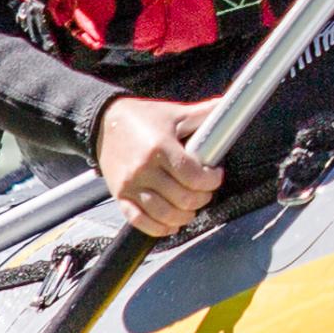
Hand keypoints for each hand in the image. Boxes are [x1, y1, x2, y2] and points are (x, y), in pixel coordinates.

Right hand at [94, 95, 222, 235]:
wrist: (104, 123)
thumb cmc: (143, 118)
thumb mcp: (175, 113)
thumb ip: (203, 113)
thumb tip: (228, 104)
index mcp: (160, 147)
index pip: (193, 176)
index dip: (211, 180)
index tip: (215, 175)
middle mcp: (144, 169)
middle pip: (183, 198)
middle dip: (202, 198)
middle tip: (205, 191)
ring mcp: (130, 185)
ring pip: (164, 214)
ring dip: (185, 216)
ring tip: (191, 207)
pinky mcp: (119, 196)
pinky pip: (139, 221)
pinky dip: (159, 228)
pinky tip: (171, 224)